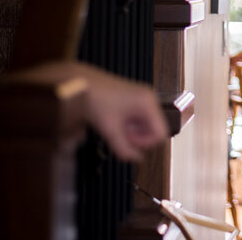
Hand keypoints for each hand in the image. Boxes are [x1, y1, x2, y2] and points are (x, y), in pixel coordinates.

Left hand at [7, 61, 167, 161]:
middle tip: (119, 135)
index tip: (130, 145)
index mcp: (148, 103)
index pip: (160, 133)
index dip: (145, 144)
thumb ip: (123, 148)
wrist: (81, 83)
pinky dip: (127, 125)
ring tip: (114, 128)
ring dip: (131, 131)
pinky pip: (137, 118)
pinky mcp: (134, 99)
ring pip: (145, 125)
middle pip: (153, 129)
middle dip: (137, 137)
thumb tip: (136, 159)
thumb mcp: (109, 129)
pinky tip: (114, 122)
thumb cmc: (96, 98)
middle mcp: (148, 99)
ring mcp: (141, 98)